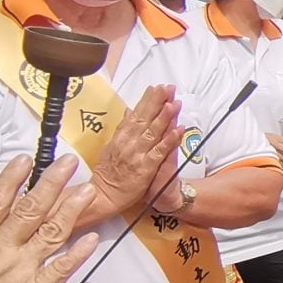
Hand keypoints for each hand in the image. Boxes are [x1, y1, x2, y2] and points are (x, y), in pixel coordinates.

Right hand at [0, 158, 101, 282]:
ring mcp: (20, 269)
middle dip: (52, 182)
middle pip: (31, 208)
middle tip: (69, 163)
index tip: (25, 159)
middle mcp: (0, 249)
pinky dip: (78, 252)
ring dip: (72, 208)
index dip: (13, 178)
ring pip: (52, 231)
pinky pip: (62, 268)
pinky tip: (92, 238)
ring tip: (87, 190)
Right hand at [88, 85, 181, 211]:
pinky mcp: (146, 167)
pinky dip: (169, 140)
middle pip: (145, 118)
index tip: (156, 87)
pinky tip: (178, 129)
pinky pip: (160, 151)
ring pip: (153, 131)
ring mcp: (137, 154)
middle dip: (157, 102)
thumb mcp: (111, 146)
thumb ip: (122, 128)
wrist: (104, 195)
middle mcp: (128, 142)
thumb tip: (128, 111)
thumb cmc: (108, 172)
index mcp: (121, 136)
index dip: (146, 100)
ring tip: (174, 103)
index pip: (135, 114)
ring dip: (164, 116)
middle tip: (168, 87)